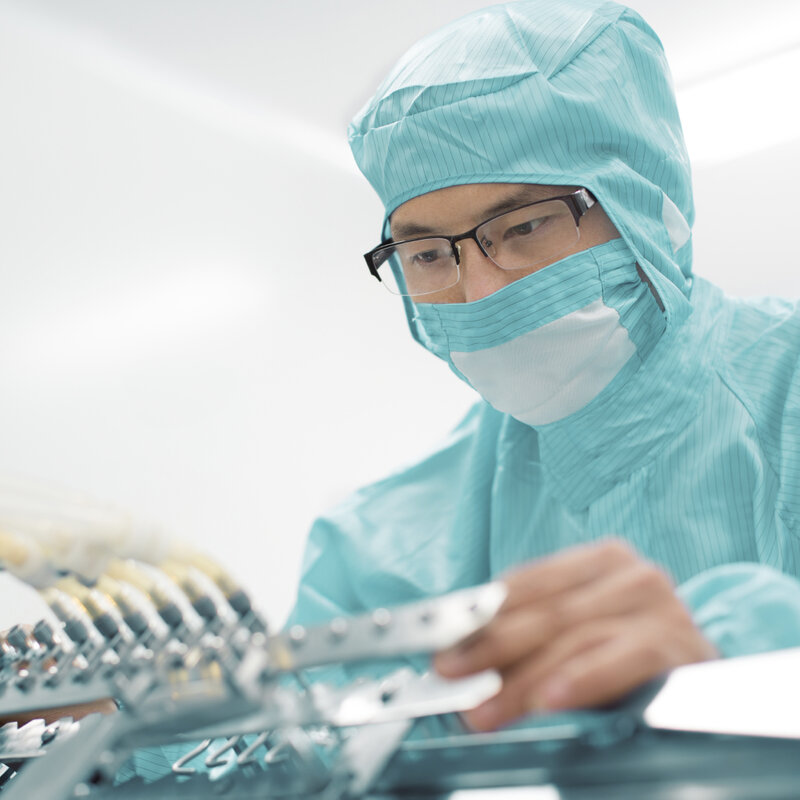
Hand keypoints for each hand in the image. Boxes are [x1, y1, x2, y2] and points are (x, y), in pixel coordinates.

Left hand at [434, 539, 716, 730]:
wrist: (705, 677)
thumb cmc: (629, 647)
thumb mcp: (579, 628)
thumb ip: (532, 628)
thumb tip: (464, 649)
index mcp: (602, 559)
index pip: (531, 582)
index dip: (482, 613)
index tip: (444, 640)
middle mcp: (633, 574)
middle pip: (548, 611)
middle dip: (491, 646)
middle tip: (452, 672)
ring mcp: (660, 607)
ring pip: (575, 638)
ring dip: (523, 678)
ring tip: (487, 707)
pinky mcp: (680, 646)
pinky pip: (622, 662)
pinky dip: (582, 680)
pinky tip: (550, 699)